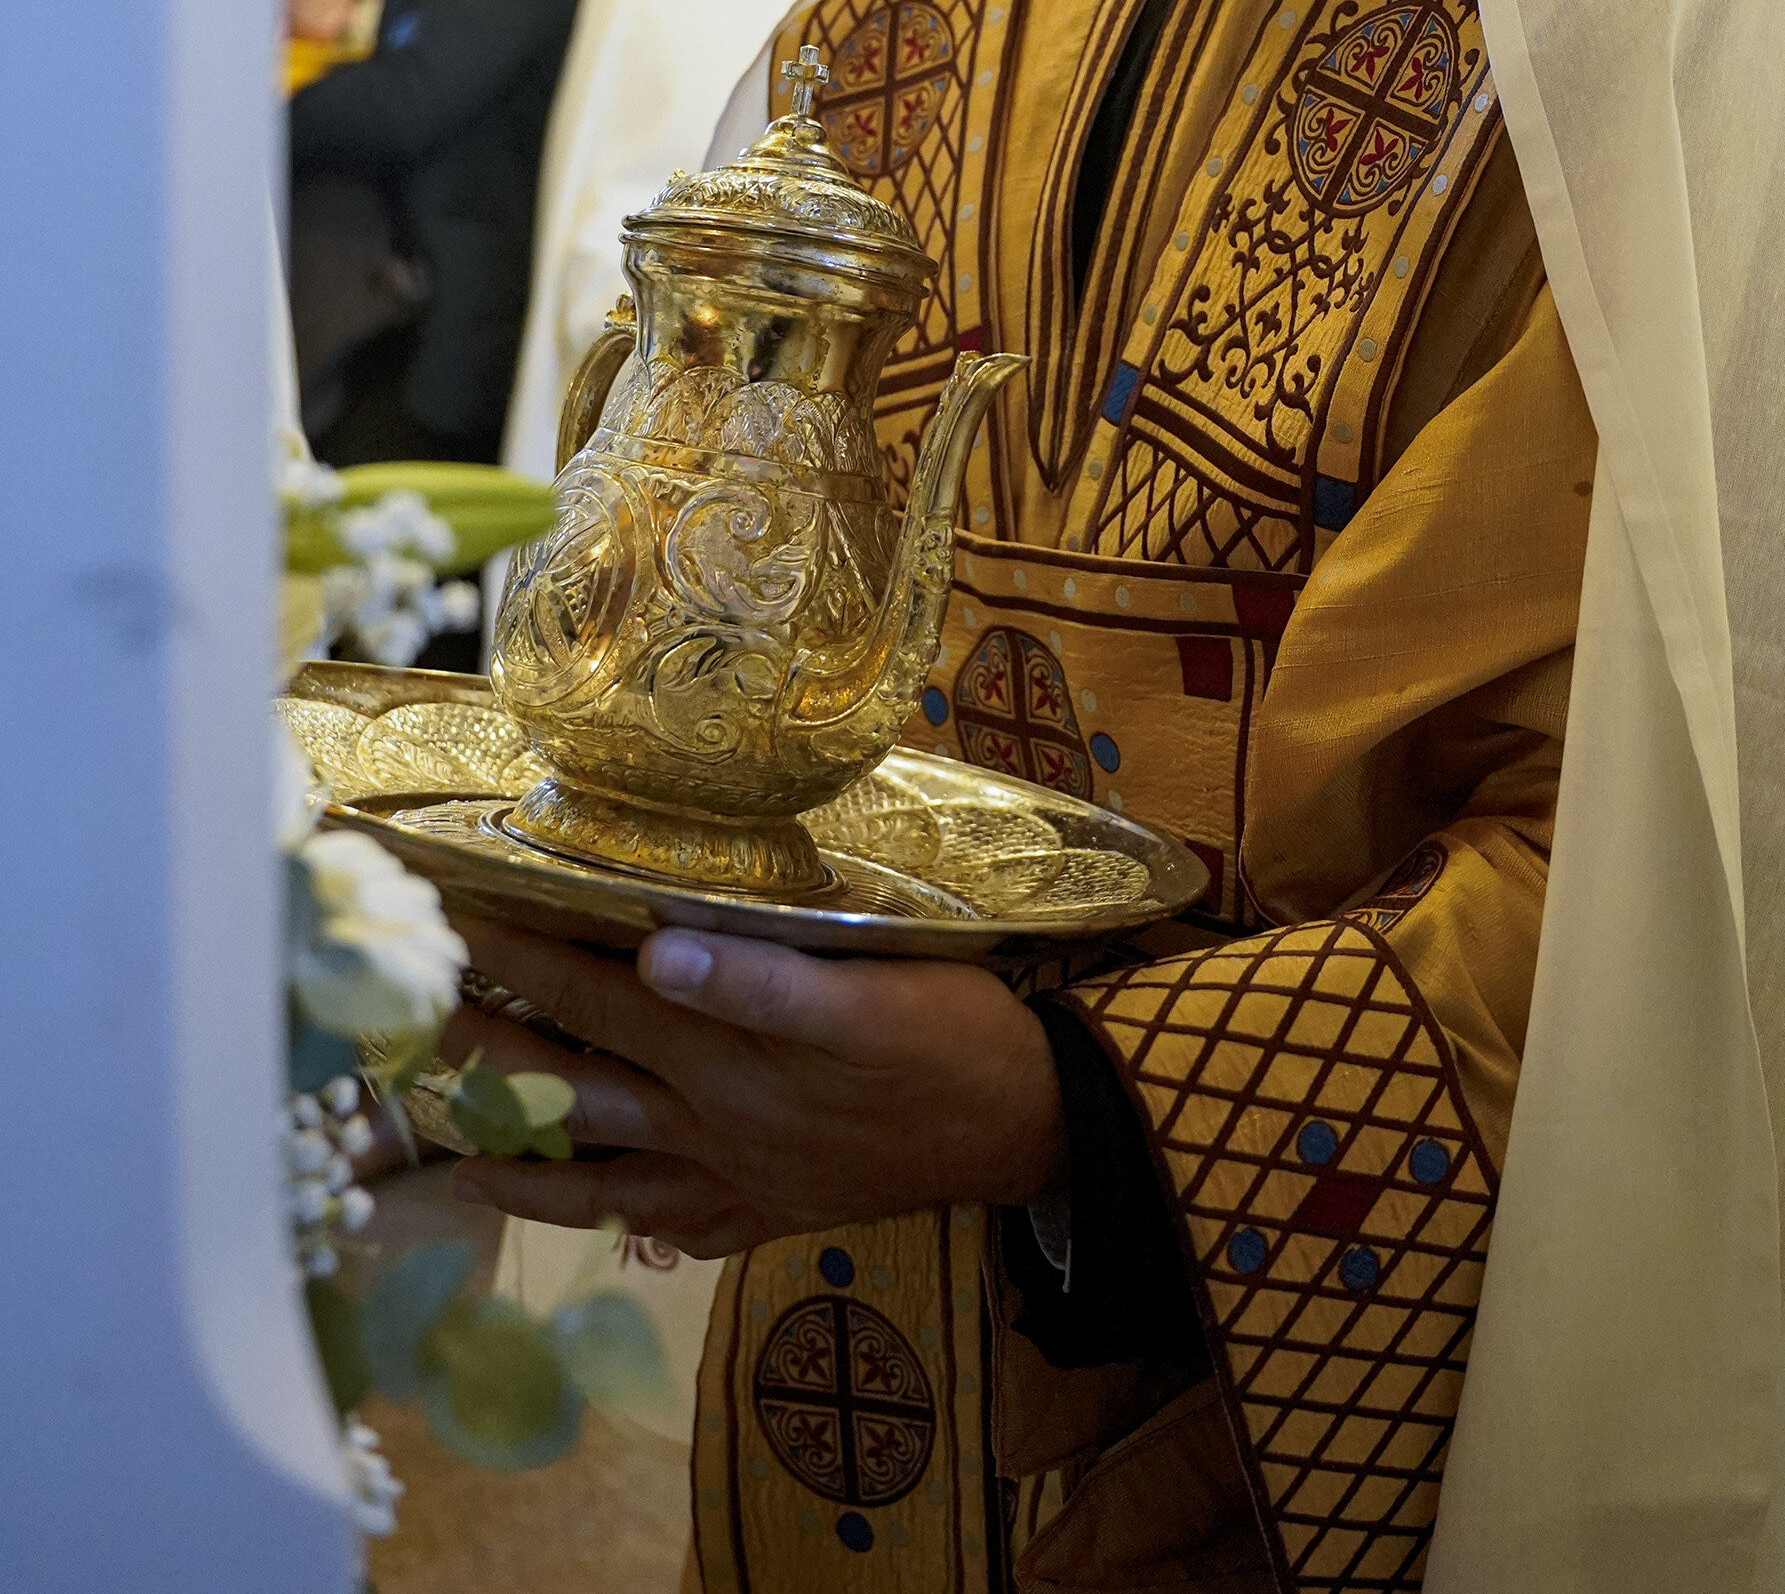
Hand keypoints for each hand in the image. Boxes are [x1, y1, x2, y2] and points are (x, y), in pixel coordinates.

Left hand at [440, 915, 1066, 1256]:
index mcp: (725, 1054)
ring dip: (519, 1155)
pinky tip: (591, 1214)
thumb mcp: (871, 995)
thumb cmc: (952, 1036)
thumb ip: (762, 981)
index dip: (512, 947)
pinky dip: (614, 1221)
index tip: (444, 910)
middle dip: (481, 1045)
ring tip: (448, 1150)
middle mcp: (708, 1122)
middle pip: (568, 1081)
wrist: (1027, 1126)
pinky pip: (664, 1225)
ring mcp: (730, 1176)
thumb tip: (656, 956)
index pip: (589, 989)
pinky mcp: (763, 1209)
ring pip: (596, 1169)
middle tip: (405, 1015)